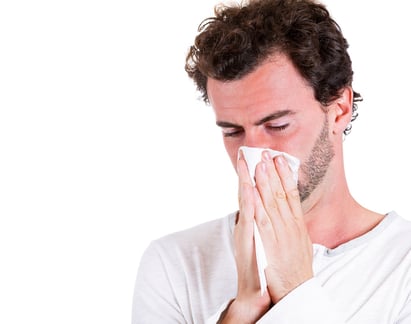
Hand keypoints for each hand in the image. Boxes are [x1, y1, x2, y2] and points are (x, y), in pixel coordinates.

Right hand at [219, 153, 270, 322]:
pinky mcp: (249, 243)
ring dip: (249, 182)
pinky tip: (249, 189)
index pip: (252, 194)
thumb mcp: (264, 238)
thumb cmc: (263, 264)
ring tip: (251, 162)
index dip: (252, 175)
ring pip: (248, 203)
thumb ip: (263, 220)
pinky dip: (248, 204)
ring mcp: (248, 233)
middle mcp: (249, 225)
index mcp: (254, 222)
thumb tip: (266, 206)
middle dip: (251, 172)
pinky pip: (249, 220)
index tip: (253, 157)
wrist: (256, 291)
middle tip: (252, 151)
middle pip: (249, 194)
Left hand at [254, 151, 312, 303]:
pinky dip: (254, 202)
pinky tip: (249, 188)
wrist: (290, 294)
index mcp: (297, 225)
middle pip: (280, 193)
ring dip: (263, 181)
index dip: (286, 175)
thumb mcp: (300, 244)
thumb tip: (288, 213)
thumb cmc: (293, 270)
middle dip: (273, 172)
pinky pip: (259, 218)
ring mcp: (278, 233)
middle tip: (267, 153)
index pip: (292, 194)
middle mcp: (289, 226)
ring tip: (258, 163)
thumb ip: (292, 227)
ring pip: (269, 202)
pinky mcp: (265, 242)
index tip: (281, 159)